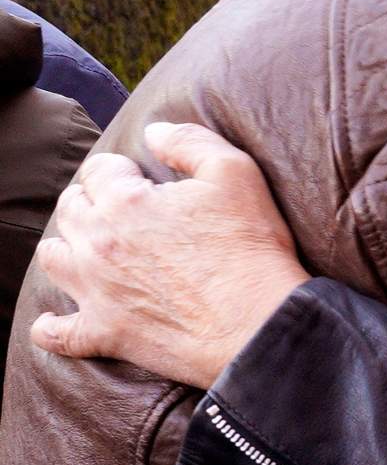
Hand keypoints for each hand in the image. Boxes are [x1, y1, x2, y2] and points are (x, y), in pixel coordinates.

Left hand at [32, 122, 309, 388]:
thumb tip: (154, 131)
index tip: (141, 176)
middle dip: (90, 200)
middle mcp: (98, 243)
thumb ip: (189, 141)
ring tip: (90, 247)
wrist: (257, 325)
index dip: (120, 168)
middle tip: (120, 207)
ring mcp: (95, 291)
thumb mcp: (236, 173)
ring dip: (67, 246)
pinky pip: (56, 333)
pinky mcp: (103, 333)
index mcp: (126, 201)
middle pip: (71, 208)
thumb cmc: (251, 247)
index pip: (99, 169)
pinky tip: (59, 319)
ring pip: (53, 258)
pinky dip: (51, 325)